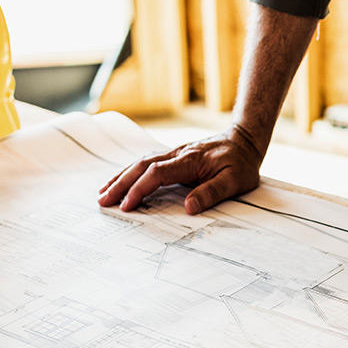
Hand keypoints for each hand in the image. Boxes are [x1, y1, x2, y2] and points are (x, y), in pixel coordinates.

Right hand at [97, 124, 264, 214]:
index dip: (140, 189)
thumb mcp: (236, 181)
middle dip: (120, 184)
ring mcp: (174, 154)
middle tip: (102, 201)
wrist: (244, 140)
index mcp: (190, 160)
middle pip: (141, 167)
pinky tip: (121, 181)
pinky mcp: (174, 157)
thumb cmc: (242, 162)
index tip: (127, 205)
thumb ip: (212, 192)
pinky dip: (130, 172)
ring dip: (121, 178)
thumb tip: (189, 207)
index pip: (157, 174)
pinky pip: (147, 164)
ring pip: (140, 163)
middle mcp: (177, 155)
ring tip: (103, 193)